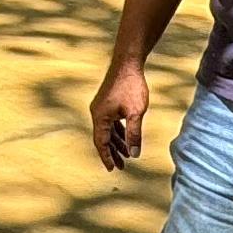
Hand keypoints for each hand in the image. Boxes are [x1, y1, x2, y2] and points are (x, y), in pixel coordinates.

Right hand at [89, 56, 150, 171]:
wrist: (127, 63)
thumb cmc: (131, 86)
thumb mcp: (135, 113)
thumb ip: (134, 134)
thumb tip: (134, 155)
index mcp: (100, 117)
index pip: (101, 142)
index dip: (107, 157)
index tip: (113, 169)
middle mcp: (97, 113)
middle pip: (103, 138)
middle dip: (112, 152)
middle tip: (120, 166)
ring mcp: (102, 107)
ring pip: (107, 130)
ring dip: (116, 142)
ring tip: (126, 155)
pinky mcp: (108, 102)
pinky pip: (111, 122)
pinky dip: (118, 132)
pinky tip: (126, 137)